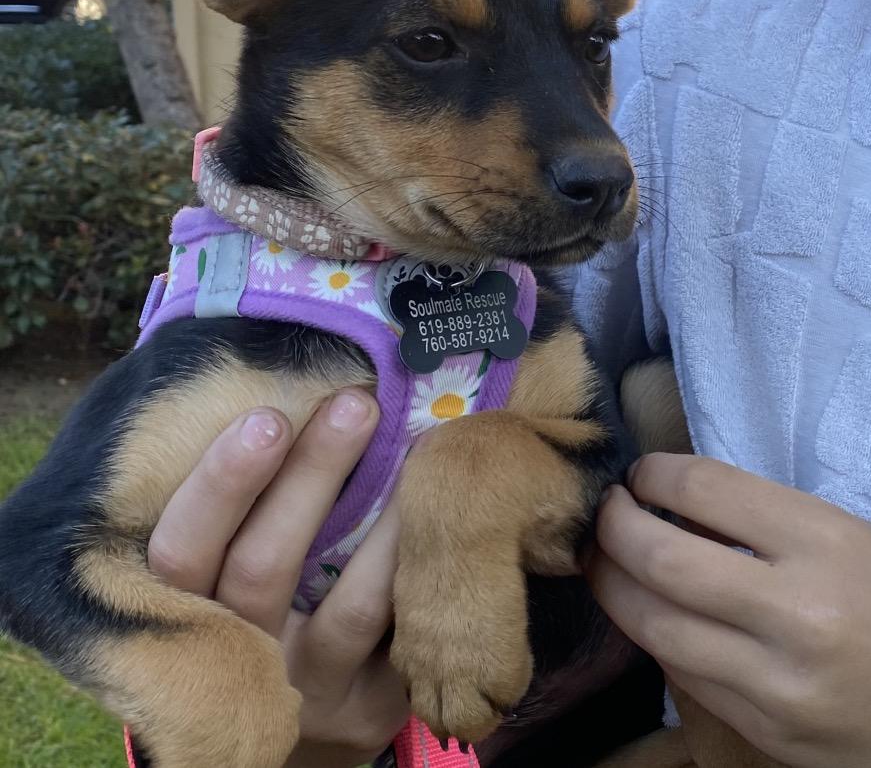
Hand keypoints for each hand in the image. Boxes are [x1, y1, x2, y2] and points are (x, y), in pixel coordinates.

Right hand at [147, 390, 408, 767]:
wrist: (300, 722)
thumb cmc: (262, 614)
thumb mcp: (227, 571)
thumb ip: (240, 510)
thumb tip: (287, 393)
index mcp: (186, 617)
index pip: (182, 553)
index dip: (222, 484)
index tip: (267, 415)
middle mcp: (240, 662)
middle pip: (264, 569)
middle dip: (312, 476)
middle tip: (356, 404)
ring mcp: (309, 694)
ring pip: (350, 607)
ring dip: (388, 521)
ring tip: (420, 447)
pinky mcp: (371, 714)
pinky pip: (403, 637)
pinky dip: (421, 569)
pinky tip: (443, 515)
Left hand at [587, 454, 870, 767]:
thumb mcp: (854, 536)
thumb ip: (766, 520)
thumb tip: (676, 504)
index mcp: (827, 544)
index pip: (706, 490)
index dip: (655, 474)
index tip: (642, 474)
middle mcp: (797, 613)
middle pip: (661, 559)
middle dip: (612, 526)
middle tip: (605, 511)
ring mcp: (777, 684)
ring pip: (653, 626)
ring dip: (613, 584)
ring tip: (604, 558)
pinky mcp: (766, 732)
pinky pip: (681, 676)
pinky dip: (654, 635)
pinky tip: (649, 611)